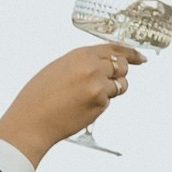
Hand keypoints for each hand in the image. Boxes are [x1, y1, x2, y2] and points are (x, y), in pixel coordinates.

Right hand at [0, 42, 144, 164]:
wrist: (30, 123)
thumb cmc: (38, 97)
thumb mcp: (58, 69)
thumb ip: (81, 64)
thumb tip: (100, 65)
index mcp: (81, 55)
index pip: (114, 49)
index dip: (130, 53)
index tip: (140, 58)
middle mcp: (93, 68)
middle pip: (122, 66)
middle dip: (120, 73)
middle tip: (108, 81)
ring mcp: (98, 87)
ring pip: (119, 86)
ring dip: (111, 90)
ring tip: (87, 97)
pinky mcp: (99, 105)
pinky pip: (108, 102)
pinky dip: (98, 104)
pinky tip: (79, 108)